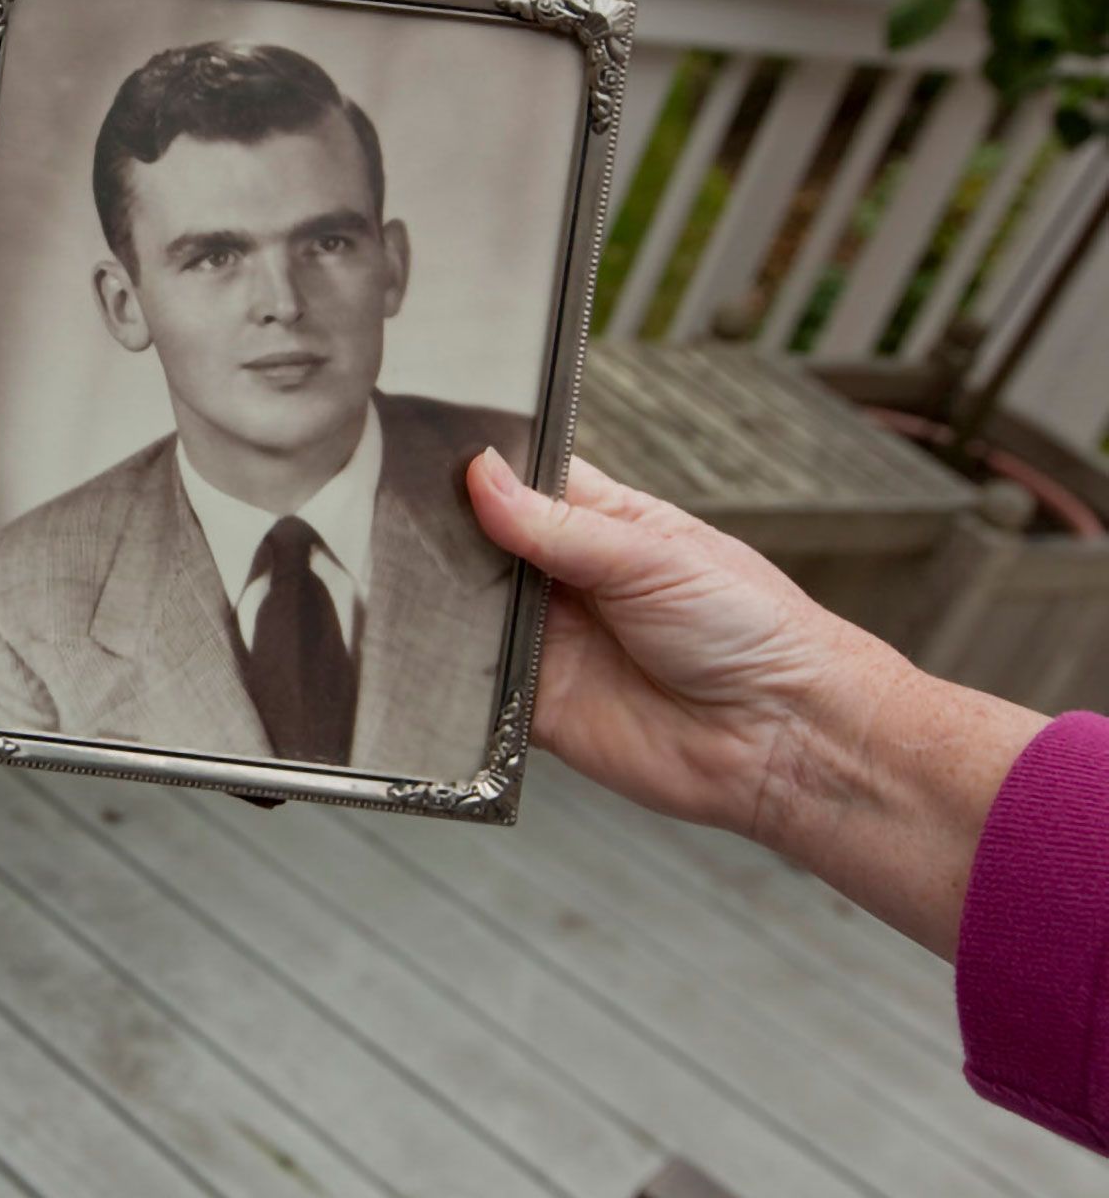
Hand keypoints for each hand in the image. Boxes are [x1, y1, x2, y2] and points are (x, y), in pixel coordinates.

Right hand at [465, 450, 909, 844]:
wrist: (783, 739)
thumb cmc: (754, 632)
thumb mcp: (653, 557)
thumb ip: (561, 525)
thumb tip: (483, 474)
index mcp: (604, 524)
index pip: (524, 479)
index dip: (480, 468)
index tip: (434, 458)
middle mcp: (569, 580)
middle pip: (483, 544)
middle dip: (451, 536)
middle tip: (415, 523)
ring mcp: (550, 642)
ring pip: (469, 611)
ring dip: (447, 602)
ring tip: (422, 584)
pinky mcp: (536, 705)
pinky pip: (474, 686)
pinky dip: (451, 673)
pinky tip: (438, 652)